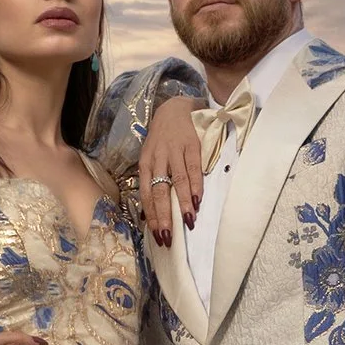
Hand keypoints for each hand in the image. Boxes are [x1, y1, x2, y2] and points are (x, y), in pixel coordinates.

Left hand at [136, 95, 205, 248]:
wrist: (174, 108)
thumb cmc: (161, 140)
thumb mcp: (150, 158)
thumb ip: (149, 183)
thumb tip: (147, 214)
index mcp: (145, 164)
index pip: (146, 194)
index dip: (151, 215)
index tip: (156, 235)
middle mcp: (158, 158)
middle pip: (159, 191)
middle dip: (163, 215)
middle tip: (168, 236)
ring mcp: (174, 151)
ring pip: (177, 181)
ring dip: (183, 203)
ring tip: (188, 222)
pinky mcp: (191, 145)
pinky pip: (193, 168)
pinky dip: (196, 185)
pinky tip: (198, 200)